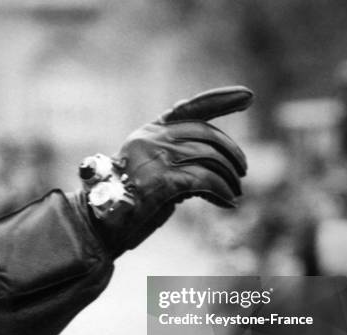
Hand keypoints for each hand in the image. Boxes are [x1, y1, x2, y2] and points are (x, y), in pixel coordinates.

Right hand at [90, 86, 253, 257]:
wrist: (99, 225)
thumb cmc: (126, 203)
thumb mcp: (152, 172)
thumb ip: (176, 161)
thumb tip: (213, 166)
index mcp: (148, 132)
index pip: (190, 108)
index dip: (220, 99)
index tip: (247, 96)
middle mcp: (152, 138)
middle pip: (205, 134)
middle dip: (230, 151)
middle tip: (242, 170)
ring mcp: (156, 157)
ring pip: (209, 157)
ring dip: (229, 177)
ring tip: (236, 192)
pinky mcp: (162, 180)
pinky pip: (205, 180)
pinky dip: (221, 191)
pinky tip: (229, 202)